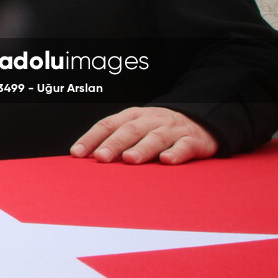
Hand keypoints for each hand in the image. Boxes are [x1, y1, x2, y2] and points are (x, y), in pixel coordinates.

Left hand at [71, 106, 218, 164]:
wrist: (200, 121)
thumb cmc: (158, 129)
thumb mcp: (136, 128)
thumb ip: (116, 141)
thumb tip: (89, 159)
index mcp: (133, 116)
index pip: (108, 124)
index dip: (91, 138)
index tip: (77, 153)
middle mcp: (151, 120)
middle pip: (130, 130)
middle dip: (114, 144)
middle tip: (101, 158)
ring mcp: (172, 129)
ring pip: (156, 137)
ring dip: (142, 148)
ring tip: (130, 159)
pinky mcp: (193, 140)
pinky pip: (184, 146)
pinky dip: (176, 153)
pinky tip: (166, 161)